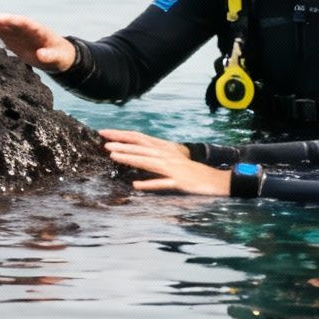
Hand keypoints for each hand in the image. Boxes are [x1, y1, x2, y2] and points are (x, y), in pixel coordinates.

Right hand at [0, 12, 76, 72]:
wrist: (59, 57)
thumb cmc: (60, 56)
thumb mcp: (58, 57)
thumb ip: (49, 56)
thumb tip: (40, 54)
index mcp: (39, 30)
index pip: (24, 22)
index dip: (13, 20)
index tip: (2, 19)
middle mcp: (28, 30)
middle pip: (12, 23)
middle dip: (0, 20)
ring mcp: (21, 35)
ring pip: (6, 28)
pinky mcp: (16, 42)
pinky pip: (5, 36)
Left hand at [100, 129, 232, 196]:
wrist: (215, 180)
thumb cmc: (191, 171)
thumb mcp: (172, 159)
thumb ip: (154, 156)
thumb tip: (136, 154)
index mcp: (164, 149)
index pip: (139, 139)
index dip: (122, 135)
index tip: (104, 133)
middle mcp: (168, 156)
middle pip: (142, 149)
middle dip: (122, 146)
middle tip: (104, 144)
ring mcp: (173, 169)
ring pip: (148, 162)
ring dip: (130, 159)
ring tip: (113, 157)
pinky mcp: (179, 182)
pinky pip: (162, 183)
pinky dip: (149, 184)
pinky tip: (136, 185)